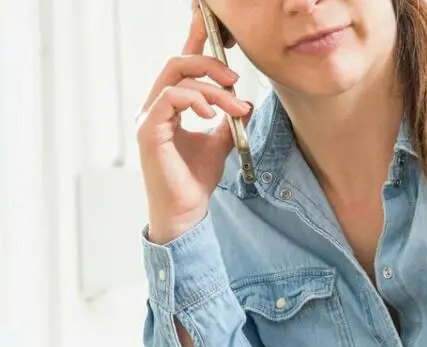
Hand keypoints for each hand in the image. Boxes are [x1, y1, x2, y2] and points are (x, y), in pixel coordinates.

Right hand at [136, 7, 251, 244]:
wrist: (186, 212)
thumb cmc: (195, 180)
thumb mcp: (219, 143)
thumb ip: (227, 120)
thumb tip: (245, 103)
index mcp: (168, 107)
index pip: (180, 67)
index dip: (194, 41)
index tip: (208, 23)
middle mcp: (155, 107)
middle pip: (177, 64)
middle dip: (210, 64)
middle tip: (235, 81)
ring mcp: (149, 118)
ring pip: (178, 80)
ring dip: (213, 90)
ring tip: (234, 108)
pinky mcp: (150, 130)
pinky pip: (170, 98)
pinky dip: (196, 100)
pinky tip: (212, 115)